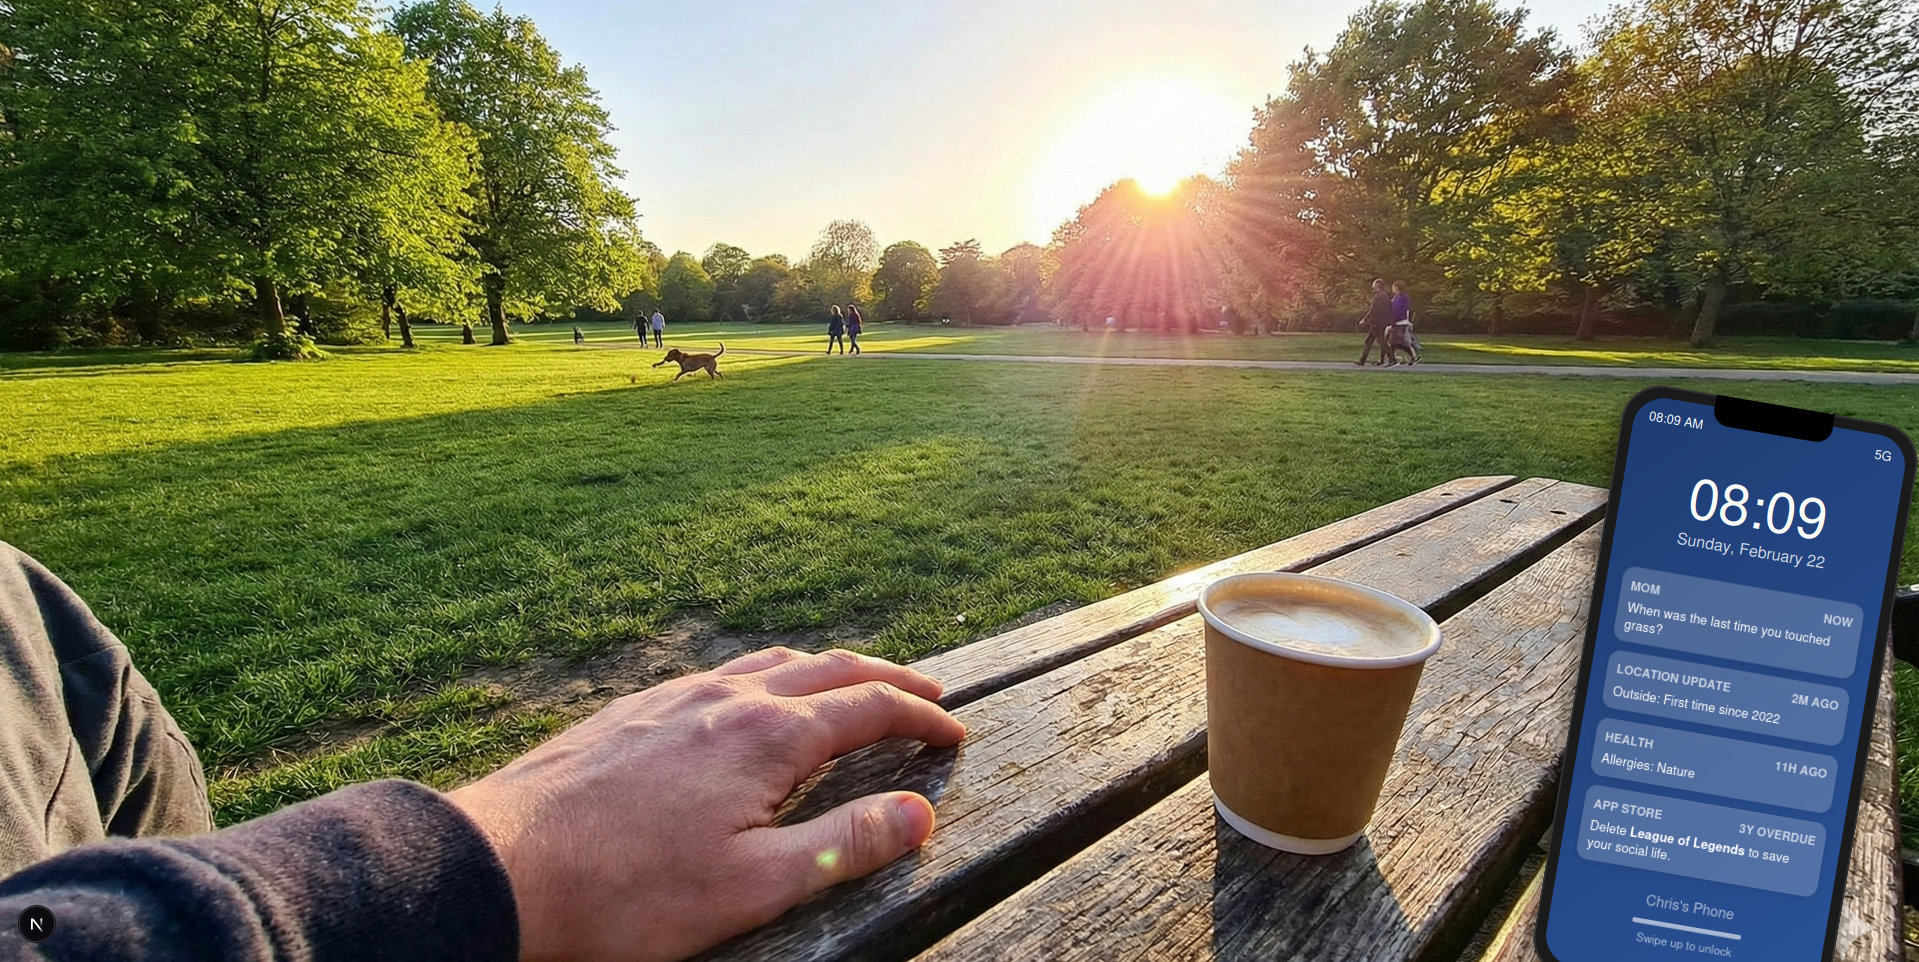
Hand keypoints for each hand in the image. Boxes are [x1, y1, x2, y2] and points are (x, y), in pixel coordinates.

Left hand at [450, 648, 965, 961]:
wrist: (499, 867)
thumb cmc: (626, 894)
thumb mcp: (750, 887)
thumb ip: (841, 844)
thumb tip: (919, 812)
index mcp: (764, 736)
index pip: (868, 708)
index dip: (921, 717)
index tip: (954, 734)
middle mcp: (724, 698)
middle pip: (829, 667)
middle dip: (889, 678)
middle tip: (931, 692)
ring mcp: (673, 696)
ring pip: (772, 662)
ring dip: (828, 670)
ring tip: (852, 688)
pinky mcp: (633, 710)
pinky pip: (722, 672)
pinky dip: (770, 676)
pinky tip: (753, 703)